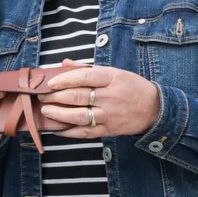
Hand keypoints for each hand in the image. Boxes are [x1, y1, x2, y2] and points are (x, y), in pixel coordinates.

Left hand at [38, 66, 160, 137]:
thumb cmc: (131, 87)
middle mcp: (110, 97)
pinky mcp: (108, 130)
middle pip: (78, 96)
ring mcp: (109, 115)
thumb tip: (64, 64)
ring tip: (46, 111)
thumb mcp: (115, 72)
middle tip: (43, 96)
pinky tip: (57, 128)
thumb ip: (88, 68)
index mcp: (112, 78)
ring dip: (59, 114)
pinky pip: (85, 132)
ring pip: (79, 116)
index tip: (50, 83)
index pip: (85, 76)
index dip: (65, 79)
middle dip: (56, 97)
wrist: (155, 109)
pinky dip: (68, 131)